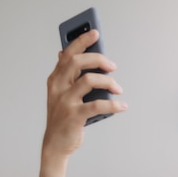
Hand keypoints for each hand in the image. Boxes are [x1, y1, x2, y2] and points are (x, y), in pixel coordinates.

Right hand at [44, 29, 126, 156]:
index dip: (81, 42)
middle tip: (112, 66)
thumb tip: (65, 54)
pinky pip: (97, 105)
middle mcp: (58, 87)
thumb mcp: (60, 93)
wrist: (55, 144)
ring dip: (108, 82)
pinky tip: (122, 106)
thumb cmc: (62, 117)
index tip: (95, 32)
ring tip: (118, 89)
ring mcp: (65, 101)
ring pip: (88, 81)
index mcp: (55, 79)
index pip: (67, 54)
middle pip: (77, 62)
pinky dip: (113, 105)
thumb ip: (65, 75)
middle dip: (98, 59)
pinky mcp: (74, 116)